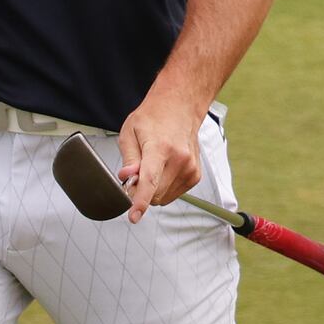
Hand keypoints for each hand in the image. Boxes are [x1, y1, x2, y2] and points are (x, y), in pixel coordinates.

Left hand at [117, 100, 202, 223]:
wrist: (179, 107)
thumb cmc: (153, 117)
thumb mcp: (130, 131)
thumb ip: (129, 158)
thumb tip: (128, 178)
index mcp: (160, 147)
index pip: (150, 180)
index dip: (140, 201)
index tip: (134, 216)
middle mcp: (179, 159)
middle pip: (154, 194)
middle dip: (140, 190)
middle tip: (135, 172)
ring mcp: (190, 168)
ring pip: (163, 198)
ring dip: (153, 189)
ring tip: (152, 164)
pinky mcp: (195, 175)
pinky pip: (173, 194)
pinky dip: (163, 187)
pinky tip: (163, 167)